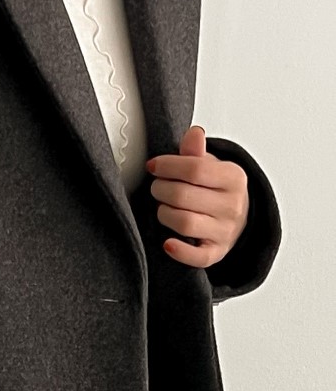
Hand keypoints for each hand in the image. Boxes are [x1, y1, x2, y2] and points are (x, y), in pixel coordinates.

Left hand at [145, 125, 248, 269]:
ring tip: (164, 207)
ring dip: (164, 214)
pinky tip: (167, 242)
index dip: (168, 166)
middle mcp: (232, 205)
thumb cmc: (217, 190)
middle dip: (161, 190)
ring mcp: (225, 231)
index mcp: (233, 178)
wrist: (237, 217)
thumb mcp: (210, 165)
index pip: (195, 169)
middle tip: (157, 187)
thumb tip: (194, 134)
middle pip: (183, 196)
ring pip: (184, 223)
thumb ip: (196, 152)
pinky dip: (179, 250)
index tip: (154, 166)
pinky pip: (196, 256)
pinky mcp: (215, 252)